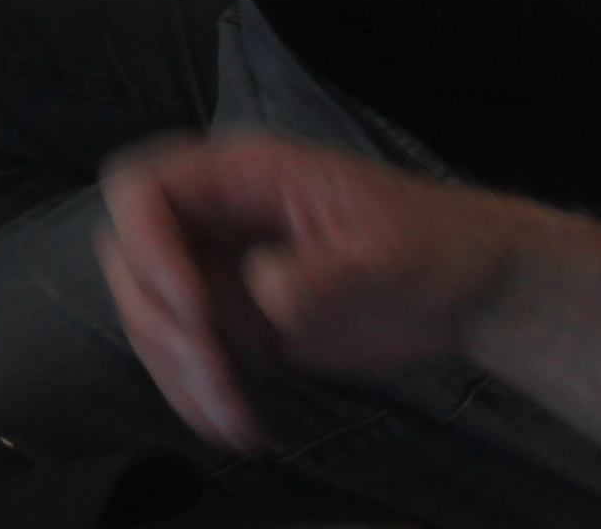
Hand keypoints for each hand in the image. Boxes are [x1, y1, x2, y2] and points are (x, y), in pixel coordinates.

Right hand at [100, 133, 528, 451]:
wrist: (468, 291)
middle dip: (161, 322)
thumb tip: (262, 293)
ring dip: (178, 372)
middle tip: (215, 370)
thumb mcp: (386, 252)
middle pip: (132, 259)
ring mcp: (222, 272)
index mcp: (243, 176)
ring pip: (153, 316)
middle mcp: (217, 219)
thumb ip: (322, 272)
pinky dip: (198, 395)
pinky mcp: (238, 322)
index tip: (196, 307)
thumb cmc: (434, 244)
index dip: (147, 247)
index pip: (143, 190)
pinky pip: (188, 356)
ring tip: (234, 417)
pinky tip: (238, 425)